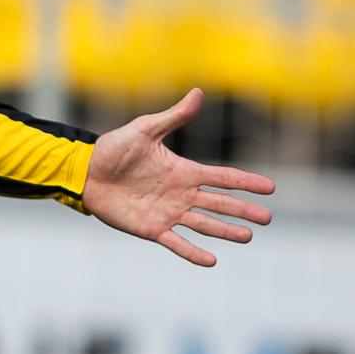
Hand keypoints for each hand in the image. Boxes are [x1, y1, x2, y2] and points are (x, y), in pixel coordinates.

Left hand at [81, 87, 274, 266]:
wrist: (84, 172)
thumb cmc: (113, 149)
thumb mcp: (144, 130)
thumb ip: (173, 117)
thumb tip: (198, 92)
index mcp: (183, 171)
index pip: (222, 177)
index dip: (246, 182)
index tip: (270, 187)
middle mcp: (181, 194)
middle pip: (220, 203)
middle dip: (244, 210)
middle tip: (267, 217)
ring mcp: (168, 213)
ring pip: (204, 224)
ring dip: (226, 231)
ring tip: (248, 236)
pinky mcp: (151, 228)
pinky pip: (176, 242)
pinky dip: (192, 252)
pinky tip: (211, 260)